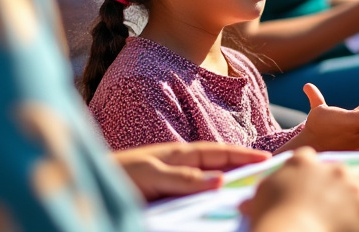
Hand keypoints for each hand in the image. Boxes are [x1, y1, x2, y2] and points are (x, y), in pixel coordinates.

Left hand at [111, 141, 269, 200]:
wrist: (88, 184)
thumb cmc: (117, 175)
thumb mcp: (150, 175)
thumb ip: (183, 177)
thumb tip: (221, 180)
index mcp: (180, 155)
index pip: (219, 153)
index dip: (244, 156)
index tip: (270, 160)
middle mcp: (180, 166)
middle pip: (219, 165)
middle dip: (244, 166)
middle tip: (270, 173)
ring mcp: (174, 180)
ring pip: (209, 180)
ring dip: (230, 182)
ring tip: (251, 191)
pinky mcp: (168, 195)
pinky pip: (196, 195)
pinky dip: (211, 196)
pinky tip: (218, 205)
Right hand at [241, 148, 358, 231]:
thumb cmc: (269, 219)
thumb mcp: (259, 199)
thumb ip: (261, 195)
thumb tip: (245, 204)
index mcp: (305, 162)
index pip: (316, 159)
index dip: (320, 171)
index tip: (322, 181)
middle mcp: (334, 169)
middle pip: (354, 167)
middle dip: (356, 179)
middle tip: (356, 191)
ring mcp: (354, 187)